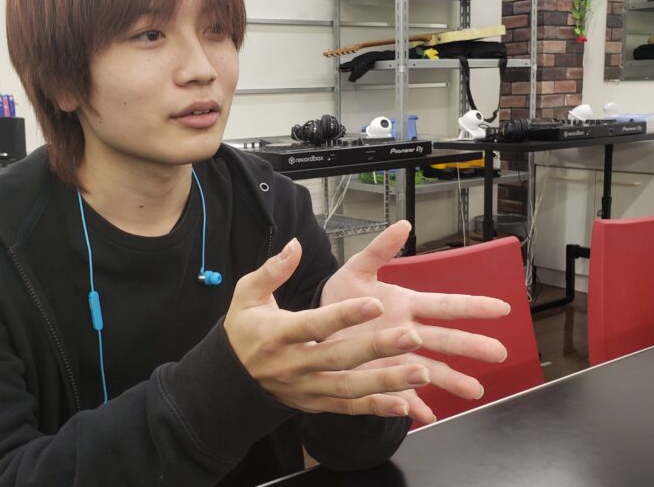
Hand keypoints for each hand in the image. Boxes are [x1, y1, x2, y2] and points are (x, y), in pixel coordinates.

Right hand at [224, 238, 437, 418]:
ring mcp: (307, 388)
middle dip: (378, 348)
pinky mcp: (316, 404)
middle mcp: (295, 364)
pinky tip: (406, 404)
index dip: (344, 316)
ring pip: (350, 387)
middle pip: (340, 357)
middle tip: (413, 336)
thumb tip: (295, 245)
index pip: (315, 325)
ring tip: (422, 373)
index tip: (375, 303)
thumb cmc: (244, 330)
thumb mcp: (247, 295)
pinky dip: (377, 408)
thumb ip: (273, 270)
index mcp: (279, 334)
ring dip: (387, 382)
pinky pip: (349, 408)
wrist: (231, 380)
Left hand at [321, 220, 511, 424]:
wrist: (315, 327)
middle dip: (471, 346)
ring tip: (474, 391)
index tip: (501, 307)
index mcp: (406, 306)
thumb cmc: (340, 299)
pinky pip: (400, 395)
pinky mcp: (381, 379)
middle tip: (499, 352)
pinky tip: (428, 415)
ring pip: (431, 371)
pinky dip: (414, 406)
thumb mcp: (357, 270)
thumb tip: (404, 224)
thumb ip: (380, 250)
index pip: (444, 305)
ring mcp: (397, 359)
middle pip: (445, 339)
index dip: (472, 306)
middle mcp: (408, 334)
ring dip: (452, 381)